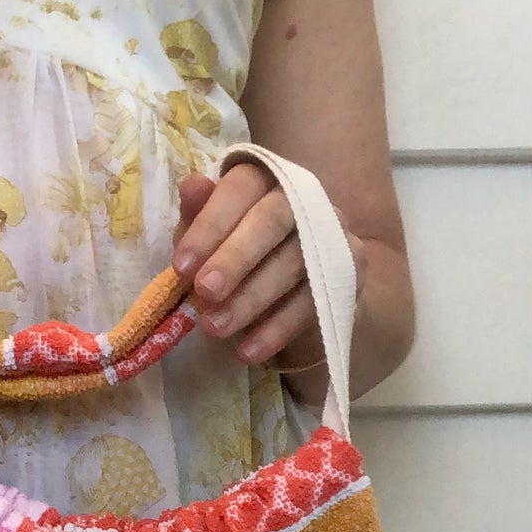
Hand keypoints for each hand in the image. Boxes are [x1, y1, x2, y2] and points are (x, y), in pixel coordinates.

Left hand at [172, 162, 367, 369]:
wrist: (289, 296)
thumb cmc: (234, 259)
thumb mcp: (207, 241)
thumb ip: (197, 218)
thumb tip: (191, 186)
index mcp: (263, 181)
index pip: (241, 187)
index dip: (210, 224)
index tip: (182, 266)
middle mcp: (302, 198)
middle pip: (273, 218)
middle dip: (236, 257)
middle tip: (204, 292)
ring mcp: (331, 231)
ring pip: (296, 261)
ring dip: (252, 298)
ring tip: (216, 328)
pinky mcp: (349, 269)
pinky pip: (314, 300)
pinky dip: (278, 329)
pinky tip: (248, 350)